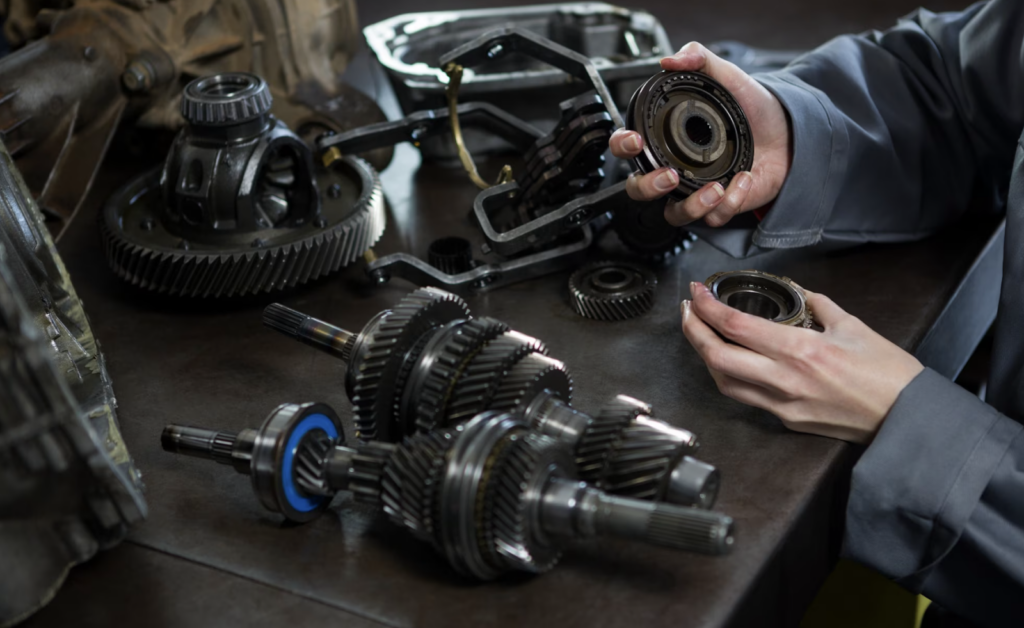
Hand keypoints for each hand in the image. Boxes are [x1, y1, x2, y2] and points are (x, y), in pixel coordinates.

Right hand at [610, 42, 792, 227]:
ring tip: (715, 189)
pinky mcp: (720, 207)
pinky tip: (744, 179)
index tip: (635, 140)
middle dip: (649, 186)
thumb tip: (670, 60)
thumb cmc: (753, 109)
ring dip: (691, 206)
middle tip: (670, 175)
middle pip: (639, 190)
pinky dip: (730, 202)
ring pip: (674, 214)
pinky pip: (713, 218)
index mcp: (666, 139)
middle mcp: (675, 167)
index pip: (628, 147)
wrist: (789, 131)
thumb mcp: (727, 76)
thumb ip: (698, 58)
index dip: (623, 146)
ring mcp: (695, 190)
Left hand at [680, 281, 923, 443]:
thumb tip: (799, 292)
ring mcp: (783, 405)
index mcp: (801, 351)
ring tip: (701, 334)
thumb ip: (818, 305)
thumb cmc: (889, 374)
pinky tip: (729, 361)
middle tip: (687, 311)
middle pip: (717, 357)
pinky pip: (747, 398)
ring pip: (725, 383)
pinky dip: (730, 377)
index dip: (708, 307)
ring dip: (705, 357)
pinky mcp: (787, 420)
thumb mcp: (853, 326)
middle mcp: (785, 380)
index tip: (697, 292)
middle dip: (693, 331)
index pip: (735, 326)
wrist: (908, 419)